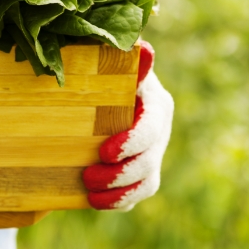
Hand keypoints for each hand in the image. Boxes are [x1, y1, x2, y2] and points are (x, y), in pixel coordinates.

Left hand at [82, 40, 174, 209]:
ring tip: (90, 193)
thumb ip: (124, 61)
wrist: (94, 95)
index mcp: (154, 102)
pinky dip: (119, 201)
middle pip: (149, 159)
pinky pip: (139, 194)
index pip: (150, 127)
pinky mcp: (145, 172)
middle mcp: (159, 129)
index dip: (131, 142)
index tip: (104, 152)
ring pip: (147, 181)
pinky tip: (96, 201)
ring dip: (119, 191)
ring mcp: (154, 152)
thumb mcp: (109, 65)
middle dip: (120, 173)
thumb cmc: (101, 74)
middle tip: (88, 176)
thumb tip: (144, 48)